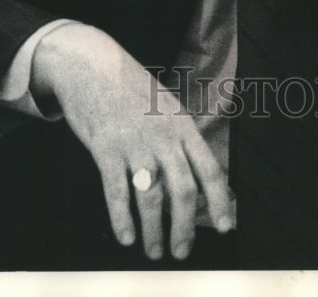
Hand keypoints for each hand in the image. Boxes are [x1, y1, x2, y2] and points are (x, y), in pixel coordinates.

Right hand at [31, 22, 233, 260]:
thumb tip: (196, 179)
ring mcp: (134, 143)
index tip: (225, 228)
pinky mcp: (106, 148)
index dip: (220, 202)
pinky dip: (122, 219)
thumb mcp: (165, 107)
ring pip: (151, 198)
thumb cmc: (131, 90)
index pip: (210, 169)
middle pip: (183, 191)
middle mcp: (163, 136)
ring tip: (154, 251)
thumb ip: (180, 140)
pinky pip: (117, 192)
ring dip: (154, 231)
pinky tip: (126, 237)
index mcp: (183, 126)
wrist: (92, 66)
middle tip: (182, 251)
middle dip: (185, 228)